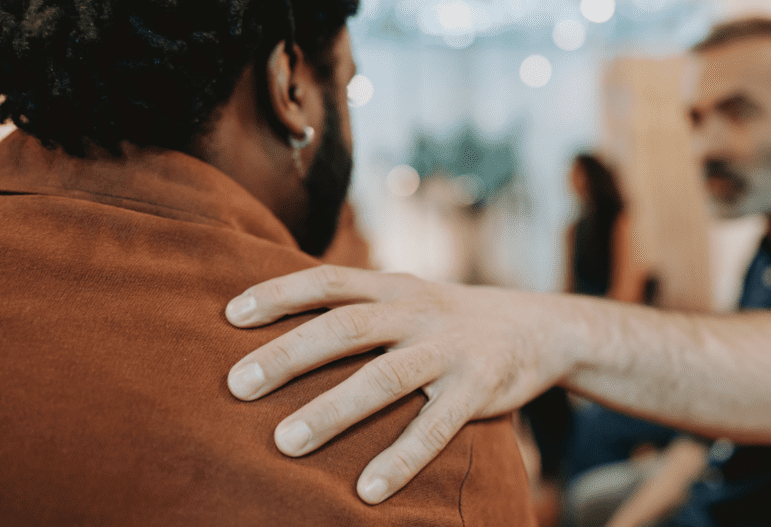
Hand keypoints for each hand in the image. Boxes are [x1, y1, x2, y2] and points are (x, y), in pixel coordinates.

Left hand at [224, 265, 585, 503]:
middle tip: (238, 385)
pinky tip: (367, 490)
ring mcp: (450, 350)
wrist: (540, 327)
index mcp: (396, 286)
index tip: (231, 315)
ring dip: (332, 410)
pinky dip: (401, 459)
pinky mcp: (478, 389)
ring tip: (285, 442)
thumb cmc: (452, 319)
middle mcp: (419, 311)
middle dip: (289, 355)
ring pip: (384, 377)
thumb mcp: (410, 295)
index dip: (280, 293)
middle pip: (346, 327)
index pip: (330, 281)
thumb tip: (282, 323)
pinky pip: (435, 427)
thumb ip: (361, 304)